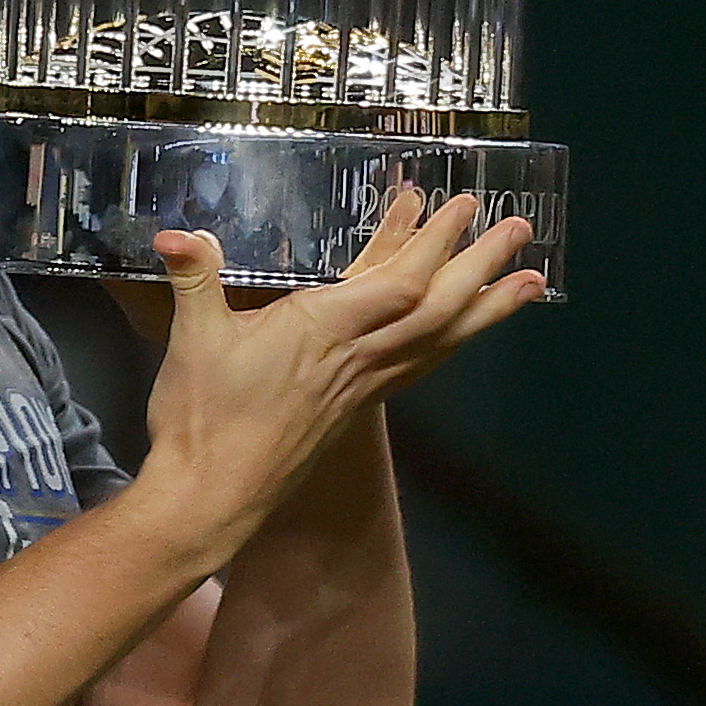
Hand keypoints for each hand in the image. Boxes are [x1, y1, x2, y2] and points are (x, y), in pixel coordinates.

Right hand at [137, 186, 543, 536]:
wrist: (212, 499)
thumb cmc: (203, 420)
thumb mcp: (193, 341)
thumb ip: (194, 278)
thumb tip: (175, 234)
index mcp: (322, 332)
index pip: (398, 283)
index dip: (435, 243)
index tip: (464, 206)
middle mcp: (357, 358)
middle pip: (437, 309)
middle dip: (481, 266)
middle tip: (520, 230)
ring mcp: (362, 386)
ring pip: (439, 341)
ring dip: (487, 308)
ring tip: (530, 282)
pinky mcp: (356, 406)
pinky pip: (419, 364)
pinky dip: (449, 338)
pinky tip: (462, 329)